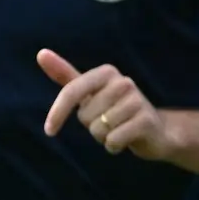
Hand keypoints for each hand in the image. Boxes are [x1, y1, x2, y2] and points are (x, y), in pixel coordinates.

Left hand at [35, 49, 171, 159]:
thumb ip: (65, 74)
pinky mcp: (146, 121)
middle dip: (91, 125)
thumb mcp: (91, 91)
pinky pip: (112, 140)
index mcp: (107, 73)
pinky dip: (114, 146)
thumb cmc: (116, 109)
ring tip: (118, 130)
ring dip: (103, 137)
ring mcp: (137, 101)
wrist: (157, 129)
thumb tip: (41, 53)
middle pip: (84, 115)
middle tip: (108, 122)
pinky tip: (126, 140)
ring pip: (97, 129)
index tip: (49, 131)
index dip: (57, 112)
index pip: (72, 91)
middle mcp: (124, 82)